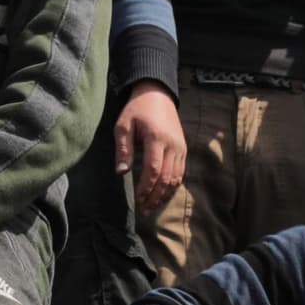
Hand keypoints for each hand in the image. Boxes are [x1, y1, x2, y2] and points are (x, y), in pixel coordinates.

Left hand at [113, 86, 186, 213]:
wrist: (158, 94)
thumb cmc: (137, 109)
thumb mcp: (123, 125)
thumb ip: (123, 149)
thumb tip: (121, 172)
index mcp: (157, 138)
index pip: (153, 169)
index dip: (146, 188)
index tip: (138, 200)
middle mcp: (172, 145)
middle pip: (167, 178)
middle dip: (155, 197)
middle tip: (144, 211)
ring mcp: (181, 148)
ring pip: (176, 178)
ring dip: (164, 195)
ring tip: (151, 207)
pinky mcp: (183, 149)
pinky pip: (180, 173)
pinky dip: (172, 187)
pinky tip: (162, 195)